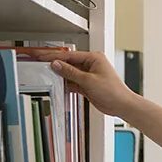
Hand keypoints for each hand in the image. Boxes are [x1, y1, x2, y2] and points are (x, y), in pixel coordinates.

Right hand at [21, 48, 135, 119]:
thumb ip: (70, 72)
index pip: (69, 55)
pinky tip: (57, 86)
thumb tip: (56, 65)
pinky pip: (73, 82)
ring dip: (60, 76)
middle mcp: (91, 65)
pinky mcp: (87, 85)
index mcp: (94, 58)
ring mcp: (89, 75)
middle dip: (56, 65)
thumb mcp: (88, 80)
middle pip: (68, 63)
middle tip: (40, 65)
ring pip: (70, 73)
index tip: (42, 57)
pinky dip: (65, 84)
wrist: (121, 105)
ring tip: (46, 76)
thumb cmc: (113, 91)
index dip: (55, 57)